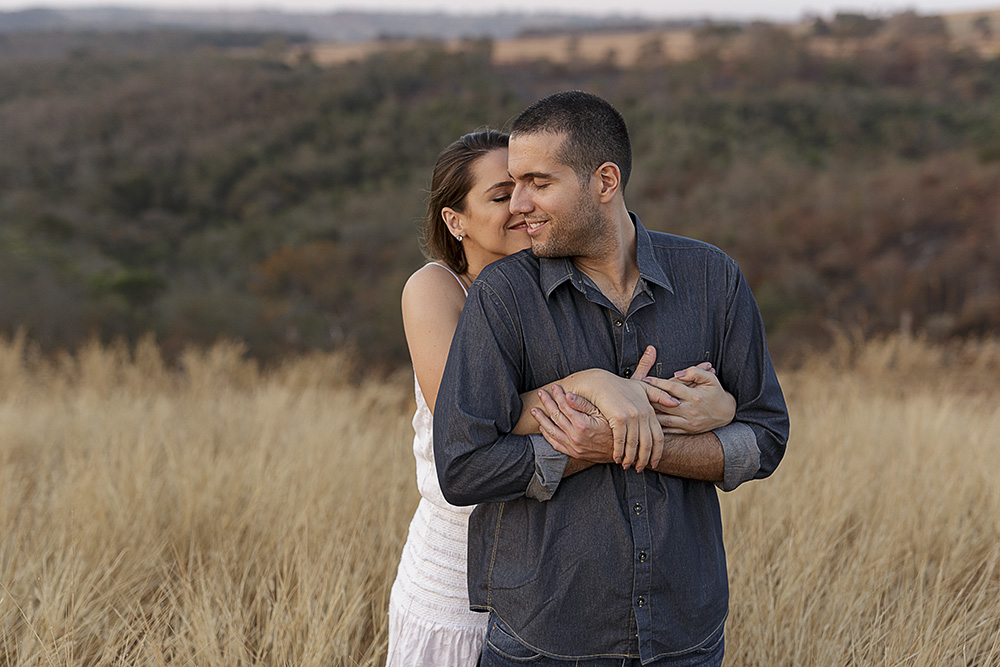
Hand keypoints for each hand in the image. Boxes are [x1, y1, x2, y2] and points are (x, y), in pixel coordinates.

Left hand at [531, 384, 613, 462]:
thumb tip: (568, 395)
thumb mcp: (602, 414)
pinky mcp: (574, 453)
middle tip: (541, 393)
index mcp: (582, 425)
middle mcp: (575, 436)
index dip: (558, 395)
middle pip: (556, 416)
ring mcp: (573, 446)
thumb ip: (584, 405)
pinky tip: (543, 428)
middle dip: (547, 403)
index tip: (555, 386)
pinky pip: (556, 443)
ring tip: (534, 410)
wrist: (621, 452)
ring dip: (541, 419)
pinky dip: (547, 435)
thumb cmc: (614, 430)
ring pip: (551, 431)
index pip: (565, 406)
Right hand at [590, 346, 663, 471]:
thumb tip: (677, 403)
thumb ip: (660, 395)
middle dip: (644, 459)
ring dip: (630, 458)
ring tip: (627, 466)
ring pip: (634, 444)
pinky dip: (618, 451)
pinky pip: (620, 440)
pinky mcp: (618, 418)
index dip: (658, 453)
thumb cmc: (620, 386)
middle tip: (640, 469)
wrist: (599, 383)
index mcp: (649, 410)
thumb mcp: (643, 387)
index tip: (654, 463)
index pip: (658, 437)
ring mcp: (631, 416)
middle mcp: (642, 414)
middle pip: (647, 444)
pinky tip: (616, 458)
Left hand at [642, 363, 735, 433]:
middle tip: (634, 394)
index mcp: (694, 396)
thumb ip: (695, 372)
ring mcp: (688, 422)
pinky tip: (646, 422)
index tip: (644, 379)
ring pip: (663, 418)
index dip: (656, 382)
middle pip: (663, 404)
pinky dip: (656, 426)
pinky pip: (668, 429)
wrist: (727, 414)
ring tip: (636, 409)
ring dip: (649, 414)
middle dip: (648, 398)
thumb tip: (677, 374)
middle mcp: (690, 410)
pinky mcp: (687, 431)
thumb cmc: (716, 393)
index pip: (671, 387)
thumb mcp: (710, 378)